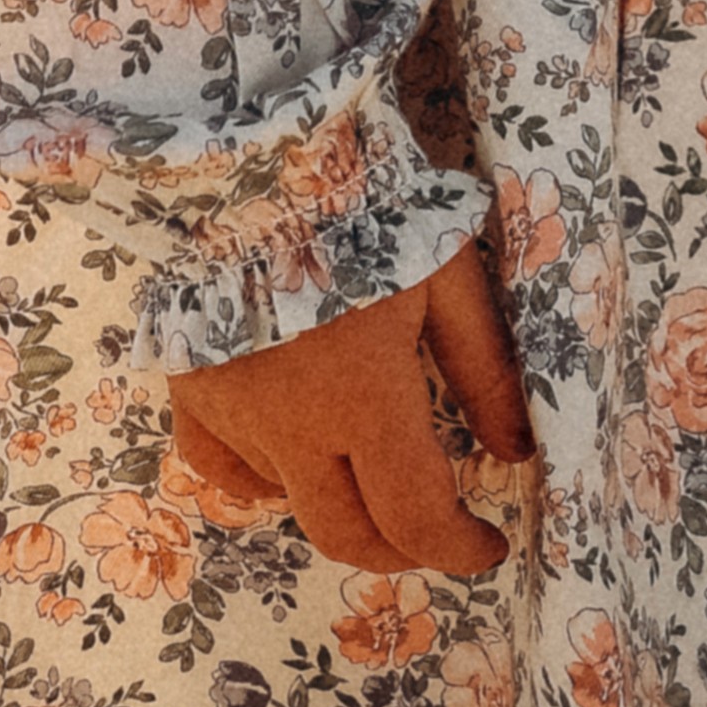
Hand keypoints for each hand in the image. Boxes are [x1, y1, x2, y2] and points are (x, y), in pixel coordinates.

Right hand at [162, 234, 529, 574]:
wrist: (254, 156)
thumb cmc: (365, 207)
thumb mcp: (447, 277)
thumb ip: (484, 370)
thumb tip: (517, 451)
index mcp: (365, 400)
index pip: (416, 517)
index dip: (459, 547)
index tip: (488, 543)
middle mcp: (292, 428)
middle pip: (346, 534)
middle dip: (401, 550)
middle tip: (437, 534)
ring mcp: (232, 414)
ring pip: (288, 501)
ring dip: (338, 503)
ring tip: (372, 473)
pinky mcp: (189, 389)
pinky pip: (220, 468)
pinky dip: (262, 479)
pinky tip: (291, 458)